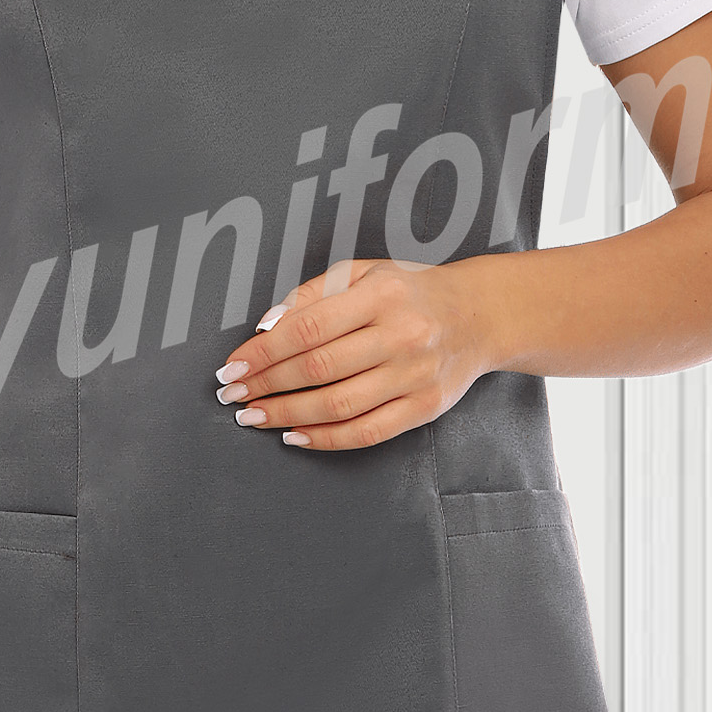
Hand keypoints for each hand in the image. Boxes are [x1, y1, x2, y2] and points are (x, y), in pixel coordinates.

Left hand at [215, 255, 506, 450]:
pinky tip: (295, 436)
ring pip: (339, 405)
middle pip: (318, 368)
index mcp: (381, 295)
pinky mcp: (425, 407)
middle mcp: (401, 335)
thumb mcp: (364, 273)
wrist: (479, 315)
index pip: (308, 328)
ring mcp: (415, 375)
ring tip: (255, 416)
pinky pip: (367, 431)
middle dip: (266, 385)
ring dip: (287, 415)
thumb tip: (265, 326)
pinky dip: (325, 439)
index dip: (263, 352)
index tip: (232, 367)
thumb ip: (312, 294)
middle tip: (233, 394)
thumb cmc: (411, 292)